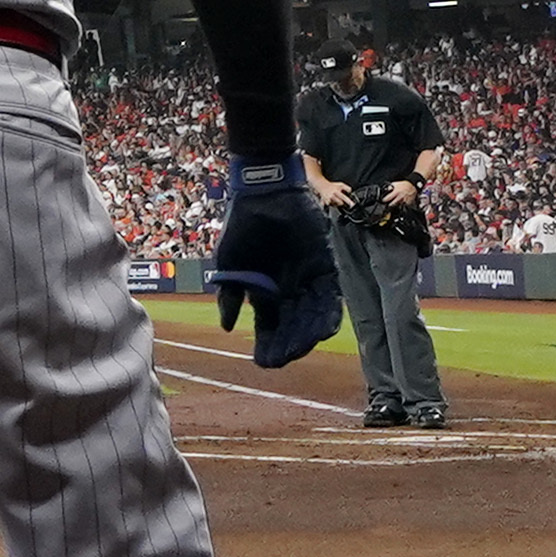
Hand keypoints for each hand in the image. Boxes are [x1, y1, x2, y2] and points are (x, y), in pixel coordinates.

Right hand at [209, 161, 343, 368]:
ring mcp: (306, 279)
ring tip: (300, 349)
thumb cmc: (243, 226)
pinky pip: (329, 296)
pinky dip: (327, 314)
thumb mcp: (230, 263)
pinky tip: (323, 330)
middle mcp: (287, 290)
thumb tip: (227, 328)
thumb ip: (231, 295)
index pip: (269, 326)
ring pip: (310, 316)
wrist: (265, 194)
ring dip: (307, 334)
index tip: (264, 362)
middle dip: (288, 343)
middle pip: (292, 325)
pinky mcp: (324, 266)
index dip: (267, 344)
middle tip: (283, 358)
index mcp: (265, 291)